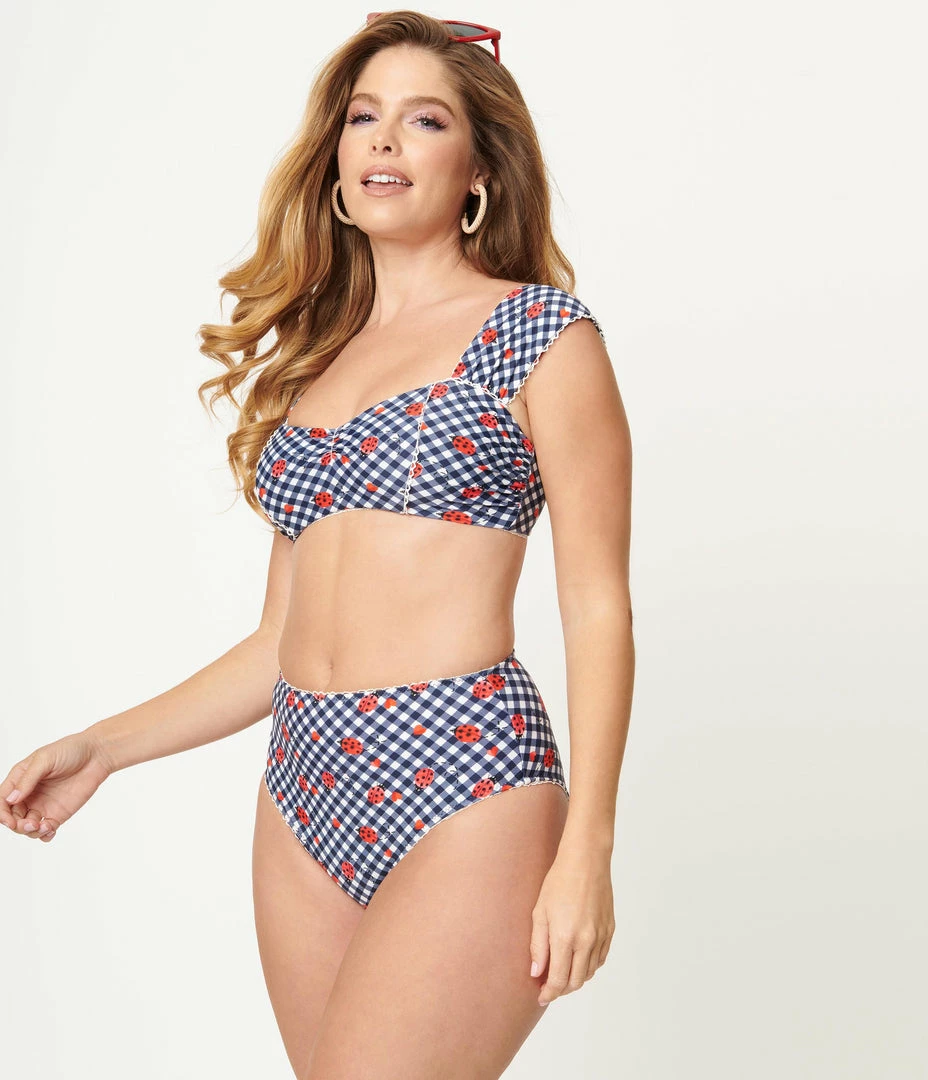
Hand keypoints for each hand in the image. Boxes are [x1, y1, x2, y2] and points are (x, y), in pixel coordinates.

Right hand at [1, 731, 113, 841]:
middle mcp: (28, 794)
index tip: (9, 820)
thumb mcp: (45, 759)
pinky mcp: (58, 813)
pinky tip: (50, 830)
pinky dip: (44, 835)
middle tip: (30, 824)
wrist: (97, 755)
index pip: (2, 800)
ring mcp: (43, 805)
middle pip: (12, 817)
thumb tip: (11, 799)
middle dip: (16, 825)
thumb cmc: (70, 750)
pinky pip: (45, 830)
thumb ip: (28, 779)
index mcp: (20, 779)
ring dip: (30, 832)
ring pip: (27, 827)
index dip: (1, 813)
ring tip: (43, 826)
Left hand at [529, 849, 615, 1005]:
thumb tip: (537, 973)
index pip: (558, 979)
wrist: (586, 861)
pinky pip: (600, 959)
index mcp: (566, 937)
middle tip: (549, 987)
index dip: (549, 993)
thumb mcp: (539, 912)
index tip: (541, 996)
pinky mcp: (610, 930)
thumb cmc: (559, 882)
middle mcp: (586, 941)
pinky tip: (578, 959)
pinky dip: (589, 966)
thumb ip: (538, 946)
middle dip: (561, 989)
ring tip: (561, 972)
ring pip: (589, 972)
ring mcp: (601, 937)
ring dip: (575, 979)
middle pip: (575, 982)